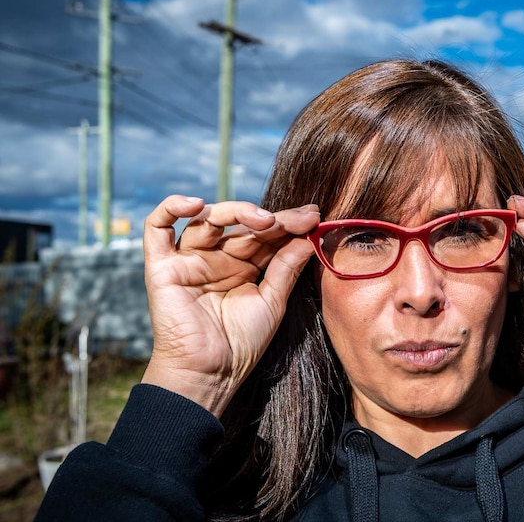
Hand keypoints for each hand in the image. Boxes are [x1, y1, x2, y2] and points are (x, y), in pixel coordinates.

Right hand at [140, 195, 319, 416]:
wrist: (211, 373)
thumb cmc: (241, 344)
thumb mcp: (273, 301)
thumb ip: (287, 267)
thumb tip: (309, 234)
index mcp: (242, 266)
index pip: (264, 234)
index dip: (287, 223)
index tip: (313, 216)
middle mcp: (216, 258)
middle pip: (240, 224)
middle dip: (270, 218)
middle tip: (294, 220)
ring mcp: (189, 259)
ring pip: (207, 219)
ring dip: (235, 212)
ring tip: (263, 220)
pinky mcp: (162, 265)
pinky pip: (156, 227)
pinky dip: (171, 208)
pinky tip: (195, 204)